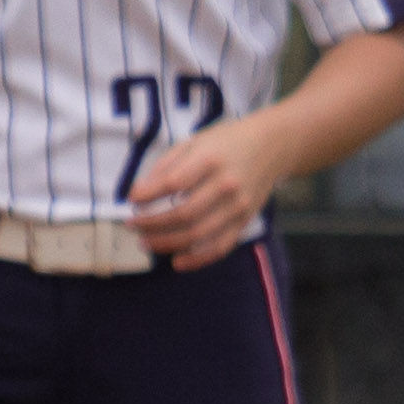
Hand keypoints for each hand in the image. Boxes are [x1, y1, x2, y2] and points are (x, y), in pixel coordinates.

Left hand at [130, 116, 291, 269]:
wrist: (272, 146)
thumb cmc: (225, 143)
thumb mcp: (195, 142)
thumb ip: (167, 166)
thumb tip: (139, 194)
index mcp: (210, 159)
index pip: (173, 183)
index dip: (148, 195)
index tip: (131, 201)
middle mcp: (226, 184)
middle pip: (183, 213)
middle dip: (152, 224)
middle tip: (132, 226)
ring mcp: (237, 206)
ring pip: (197, 235)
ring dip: (166, 243)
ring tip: (145, 243)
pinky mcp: (244, 221)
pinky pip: (219, 247)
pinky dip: (197, 260)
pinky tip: (176, 261)